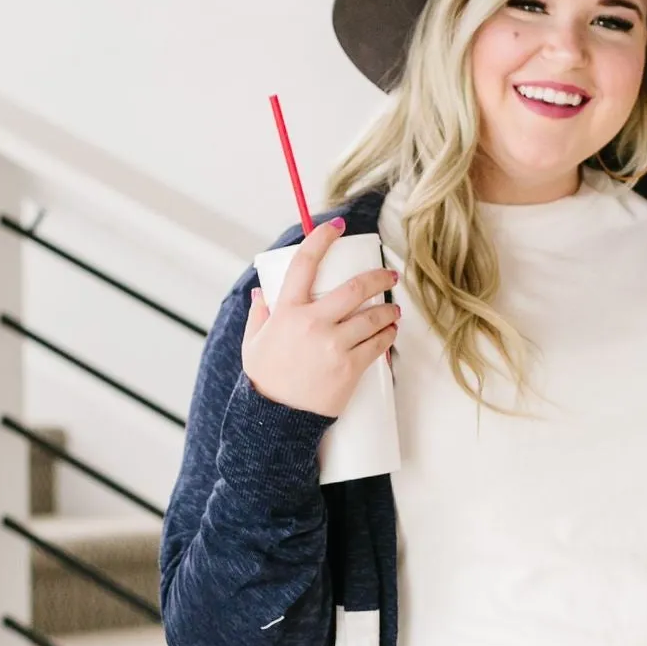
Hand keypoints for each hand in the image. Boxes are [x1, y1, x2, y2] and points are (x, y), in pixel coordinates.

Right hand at [242, 218, 399, 417]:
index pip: (305, 263)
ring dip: (388, 309)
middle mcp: (312, 323)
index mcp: (286, 311)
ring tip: (393, 310)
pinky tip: (391, 331)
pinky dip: (388, 335)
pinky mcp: (349, 368)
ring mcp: (333, 346)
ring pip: (372, 316)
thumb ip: (258, 315)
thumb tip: (261, 292)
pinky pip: (378, 345)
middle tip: (389, 275)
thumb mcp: (253, 343)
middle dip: (378, 276)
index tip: (337, 225)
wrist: (275, 420)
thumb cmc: (264, 381)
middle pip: (354, 287)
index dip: (322, 238)